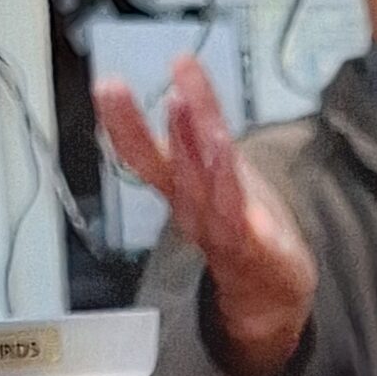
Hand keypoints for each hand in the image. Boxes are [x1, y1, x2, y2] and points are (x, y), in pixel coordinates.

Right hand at [94, 55, 317, 375]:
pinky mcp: (255, 248)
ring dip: (193, 149)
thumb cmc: (240, 227)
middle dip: (150, 129)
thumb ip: (198, 133)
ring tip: (182, 107)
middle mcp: (192, 210)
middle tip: (133, 91)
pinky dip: (231, 190)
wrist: (269, 292)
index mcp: (180, 189)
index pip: (144, 155)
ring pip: (204, 188)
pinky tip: (228, 159)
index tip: (106, 86)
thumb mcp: (216, 173)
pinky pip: (240, 218)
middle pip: (171, 167)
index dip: (123, 123)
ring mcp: (221, 231)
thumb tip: (182, 83)